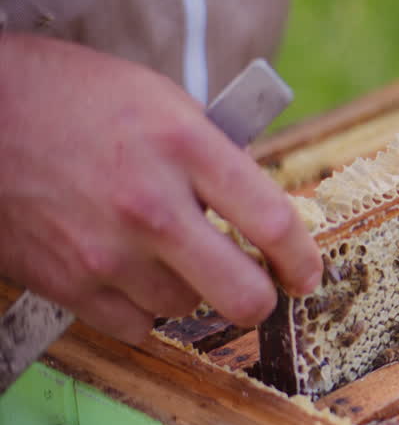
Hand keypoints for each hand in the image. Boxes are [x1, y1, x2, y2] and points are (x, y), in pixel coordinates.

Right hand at [0, 35, 321, 340]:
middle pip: (242, 294)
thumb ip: (215, 155)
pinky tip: (132, 275)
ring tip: (170, 256)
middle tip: (258, 287)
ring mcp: (106, 251)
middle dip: (261, 298)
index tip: (307, 273)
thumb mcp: (161, 100)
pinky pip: (134, 327)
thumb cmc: (72, 97)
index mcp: (185, 147)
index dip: (302, 259)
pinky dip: (142, 310)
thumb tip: (259, 209)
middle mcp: (151, 206)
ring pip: (186, 309)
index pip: (273, 222)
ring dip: (191, 291)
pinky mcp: (66, 283)